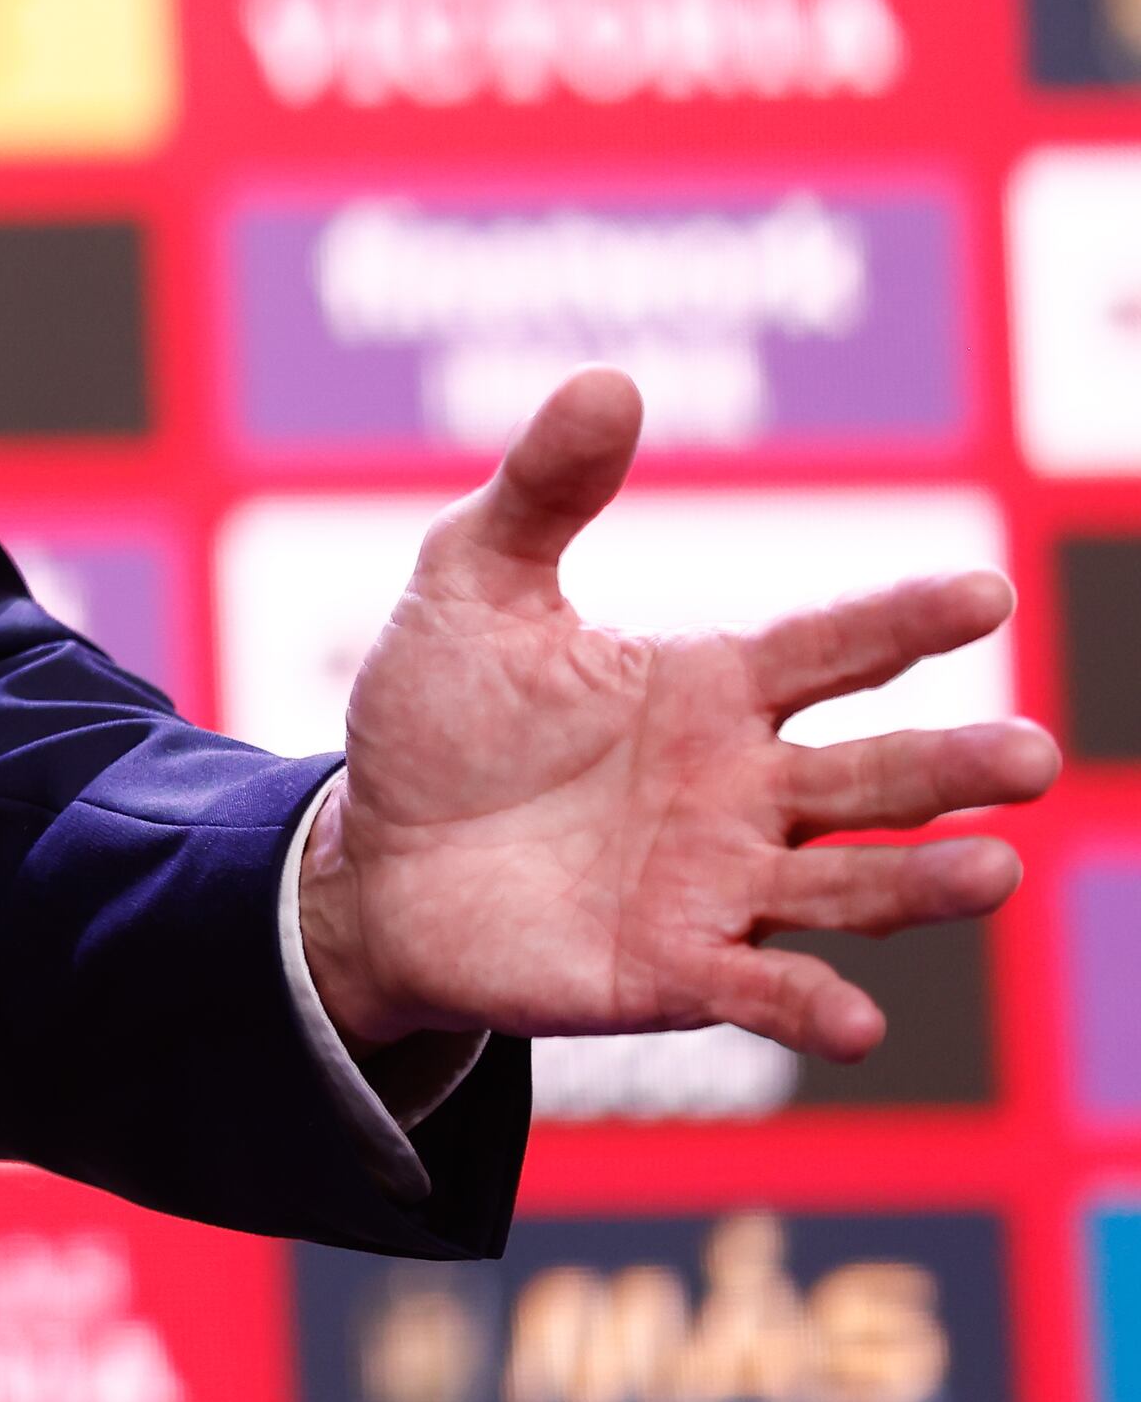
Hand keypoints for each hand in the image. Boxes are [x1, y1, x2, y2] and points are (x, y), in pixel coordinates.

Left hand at [298, 369, 1061, 1062]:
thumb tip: (607, 379)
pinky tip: (860, 1022)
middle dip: (954, 768)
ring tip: (994, 871)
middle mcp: (743, 789)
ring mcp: (719, 885)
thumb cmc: (439, 715)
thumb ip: (544, 491)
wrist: (369, 855)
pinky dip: (810, 1006)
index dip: (905, 622)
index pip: (831, 647)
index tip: (985, 592)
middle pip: (873, 776)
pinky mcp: (671, 970)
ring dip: (922, 886)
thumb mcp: (472, 583)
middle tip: (1031, 758)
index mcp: (711, 687)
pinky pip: (757, 989)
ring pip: (849, 887)